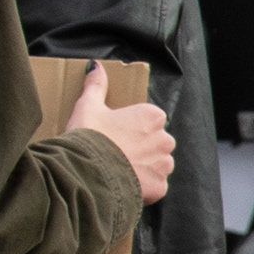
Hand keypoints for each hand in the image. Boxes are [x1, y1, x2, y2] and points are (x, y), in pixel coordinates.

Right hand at [69, 63, 172, 203]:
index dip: (133, 126)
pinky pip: (154, 184)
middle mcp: (165, 139)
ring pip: (158, 164)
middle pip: (156, 142)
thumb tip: (96, 66)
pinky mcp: (160, 186)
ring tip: (120, 166)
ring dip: (144, 165)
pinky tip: (125, 180)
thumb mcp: (88, 105)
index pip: (151, 119)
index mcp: (152, 116)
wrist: (87, 171)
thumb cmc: (89, 135)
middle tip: (117, 150)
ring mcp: (164, 164)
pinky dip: (143, 184)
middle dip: (142, 146)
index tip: (118, 131)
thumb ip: (96, 85)